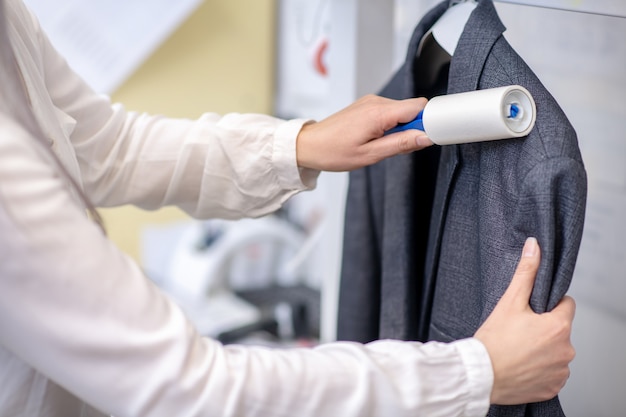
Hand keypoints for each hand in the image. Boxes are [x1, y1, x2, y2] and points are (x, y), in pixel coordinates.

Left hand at [296, 95, 432, 171]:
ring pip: (401, 111)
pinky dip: (390, 125)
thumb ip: (401, 145)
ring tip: (382, 144)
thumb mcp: (371, 155)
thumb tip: (426, 137)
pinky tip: (377, 138)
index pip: (419, 107)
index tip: (427, 137)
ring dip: (401, 128)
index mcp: (378, 113)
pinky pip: (390, 112)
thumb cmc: (334, 152)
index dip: (428, 121)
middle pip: (412, 108)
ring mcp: (371, 102)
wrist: (310, 145)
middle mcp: (376, 102)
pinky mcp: (367, 105)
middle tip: (399, 147)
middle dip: (414, 127)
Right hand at [474, 237, 575, 404]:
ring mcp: (560, 371)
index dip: (547, 305)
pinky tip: (521, 366)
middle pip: (560, 329)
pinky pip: (552, 373)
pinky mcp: (552, 387)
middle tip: (518, 331)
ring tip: (518, 349)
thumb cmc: (493, 340)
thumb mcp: (509, 302)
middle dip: (544, 328)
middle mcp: (566, 350)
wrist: (480, 376)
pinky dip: (540, 370)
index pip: (566, 305)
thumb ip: (526, 273)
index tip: (529, 312)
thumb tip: (534, 246)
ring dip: (543, 350)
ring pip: (556, 352)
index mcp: (559, 326)